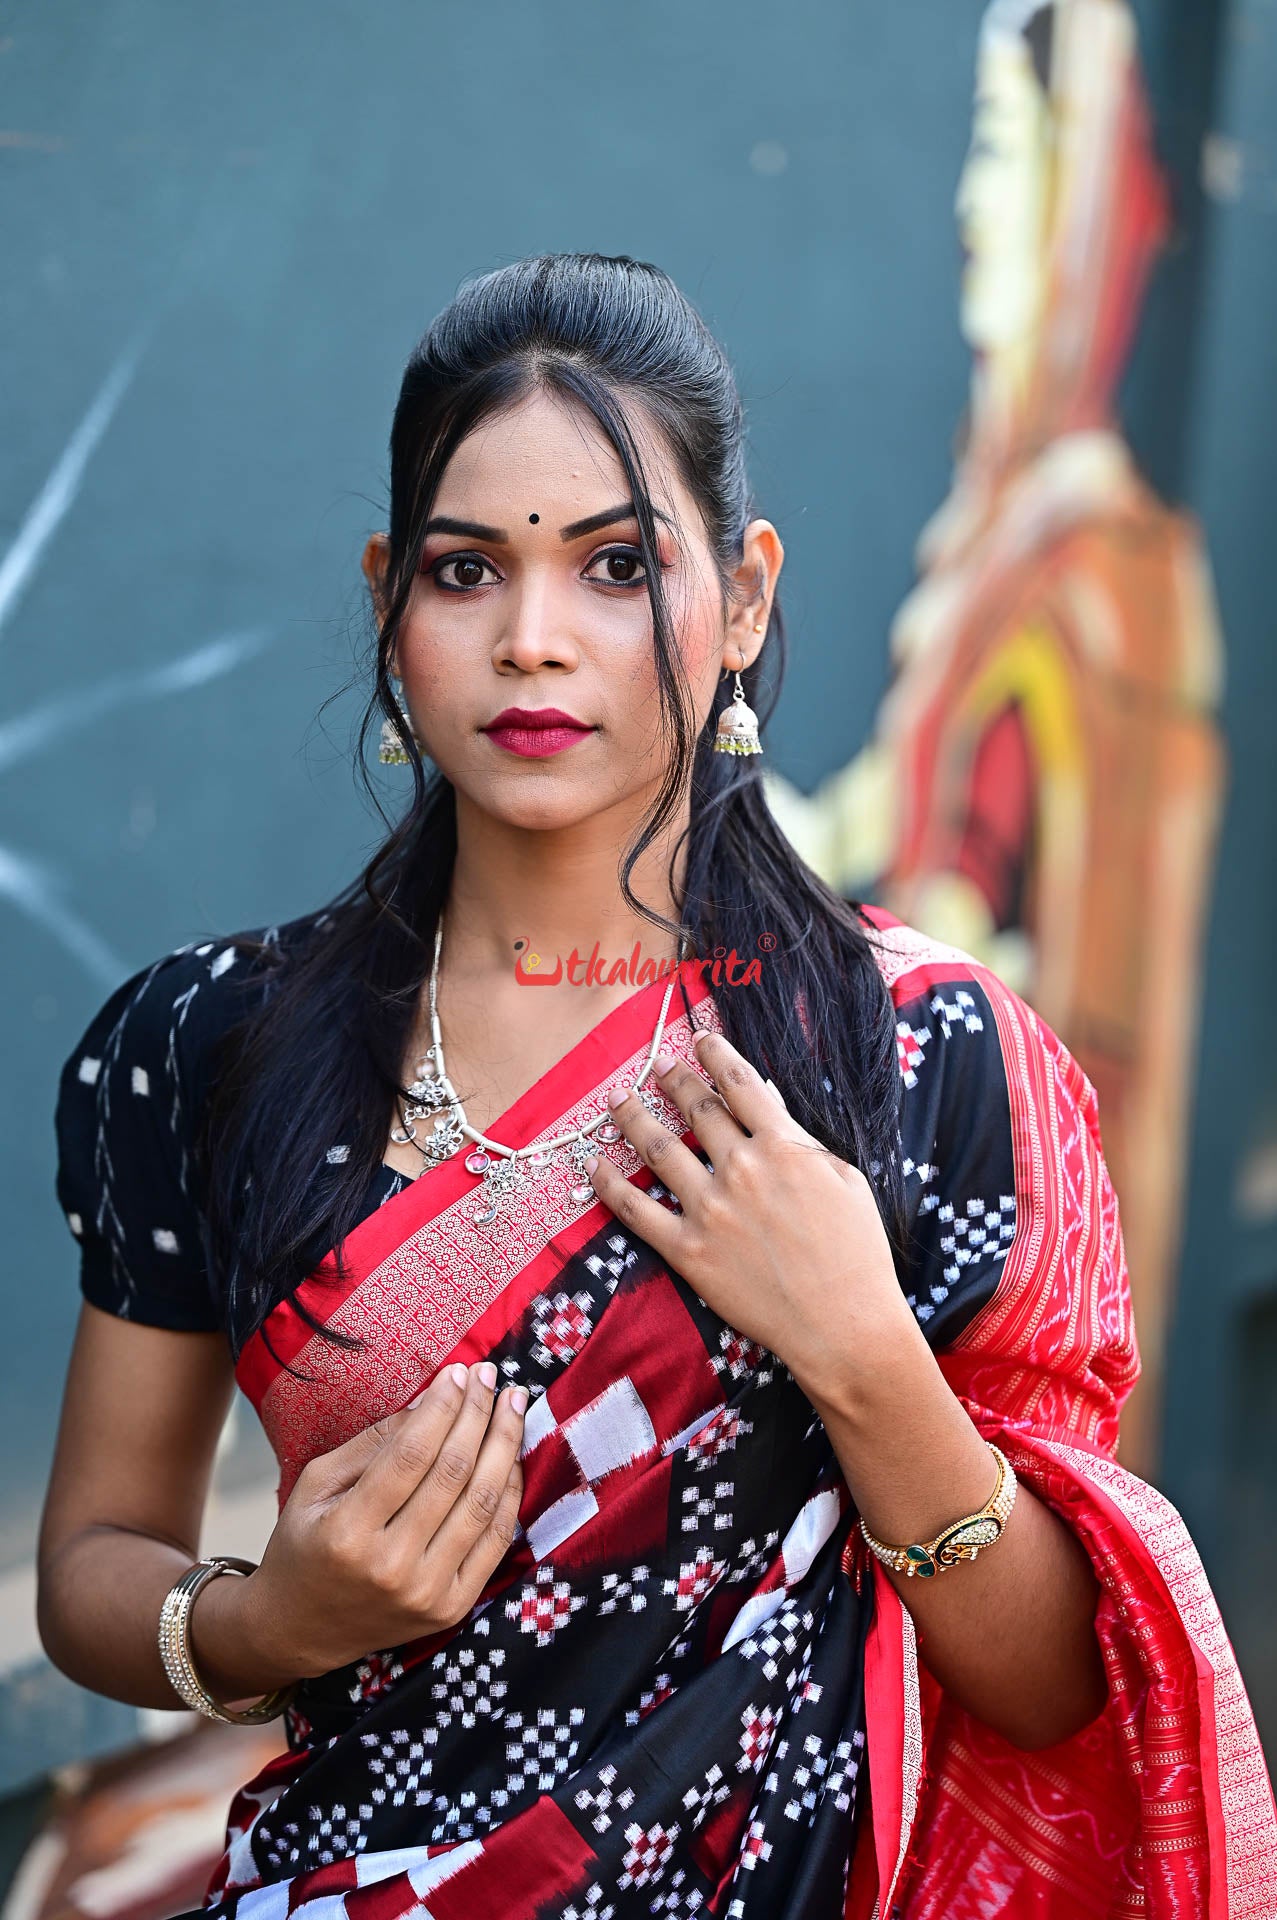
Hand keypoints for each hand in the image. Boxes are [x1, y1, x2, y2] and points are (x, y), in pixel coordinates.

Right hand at [239, 1361, 525, 1681]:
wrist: (301, 1630)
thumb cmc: (304, 1546)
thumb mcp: (315, 1485)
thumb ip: (371, 1443)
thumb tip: (430, 1401)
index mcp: (348, 1532)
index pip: (411, 1455)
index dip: (442, 1407)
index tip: (460, 1372)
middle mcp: (392, 1566)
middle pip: (453, 1473)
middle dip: (478, 1415)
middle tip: (491, 1376)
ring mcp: (426, 1592)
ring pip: (482, 1504)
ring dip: (503, 1446)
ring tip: (512, 1405)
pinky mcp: (451, 1609)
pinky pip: (496, 1542)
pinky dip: (510, 1494)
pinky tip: (511, 1457)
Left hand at [585, 1031, 915, 1400]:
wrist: (843, 1323)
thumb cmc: (857, 1253)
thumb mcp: (845, 1180)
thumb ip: (804, 1142)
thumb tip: (771, 1109)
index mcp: (783, 1146)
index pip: (741, 1084)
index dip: (717, 1056)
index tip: (700, 1040)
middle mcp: (741, 1168)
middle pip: (696, 1109)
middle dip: (673, 1081)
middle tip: (656, 1066)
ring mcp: (710, 1209)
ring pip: (658, 1149)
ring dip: (633, 1118)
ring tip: (617, 1100)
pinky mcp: (688, 1250)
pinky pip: (636, 1211)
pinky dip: (609, 1185)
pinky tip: (594, 1164)